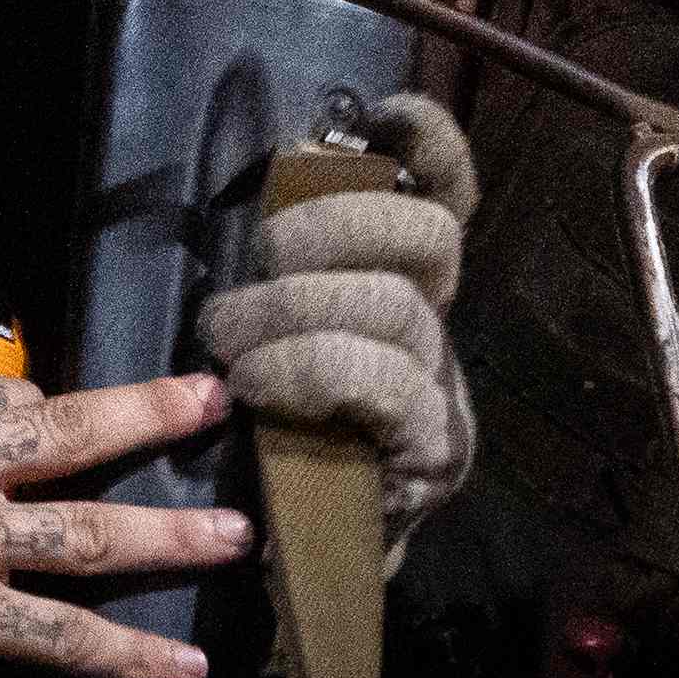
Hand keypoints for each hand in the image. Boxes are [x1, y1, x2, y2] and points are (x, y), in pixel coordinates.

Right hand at [0, 369, 248, 677]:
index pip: (6, 399)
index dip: (44, 414)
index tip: (70, 422)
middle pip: (73, 433)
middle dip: (151, 414)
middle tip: (210, 402)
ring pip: (91, 531)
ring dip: (172, 535)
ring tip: (232, 536)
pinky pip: (64, 633)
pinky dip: (128, 653)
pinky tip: (180, 661)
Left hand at [195, 91, 479, 530]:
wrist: (298, 563)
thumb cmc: (272, 428)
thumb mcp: (270, 325)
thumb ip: (285, 258)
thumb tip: (280, 172)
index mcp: (408, 284)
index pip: (447, 192)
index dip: (429, 143)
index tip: (381, 114)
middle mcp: (442, 328)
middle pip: (426, 237)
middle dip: (329, 230)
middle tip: (255, 267)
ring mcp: (446, 393)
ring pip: (394, 309)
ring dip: (292, 313)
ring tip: (231, 342)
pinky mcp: (434, 455)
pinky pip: (384, 385)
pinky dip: (310, 372)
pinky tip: (260, 385)